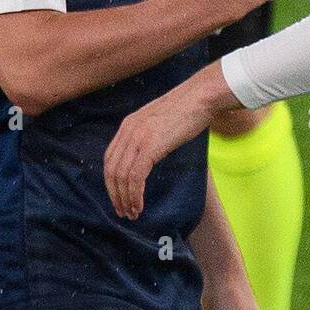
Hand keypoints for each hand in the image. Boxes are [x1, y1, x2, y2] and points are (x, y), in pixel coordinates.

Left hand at [105, 65, 234, 219]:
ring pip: (121, 176)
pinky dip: (135, 194)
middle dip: (115, 195)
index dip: (111, 182)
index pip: (109, 159)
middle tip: (123, 211)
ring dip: (125, 198)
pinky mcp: (150, 146)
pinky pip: (135, 176)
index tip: (119, 197)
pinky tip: (139, 205)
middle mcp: (128, 131)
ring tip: (132, 212)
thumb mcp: (158, 121)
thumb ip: (147, 136)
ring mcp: (138, 138)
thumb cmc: (187, 109)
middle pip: (111, 170)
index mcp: (128, 125)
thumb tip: (147, 156)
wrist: (200, 97)